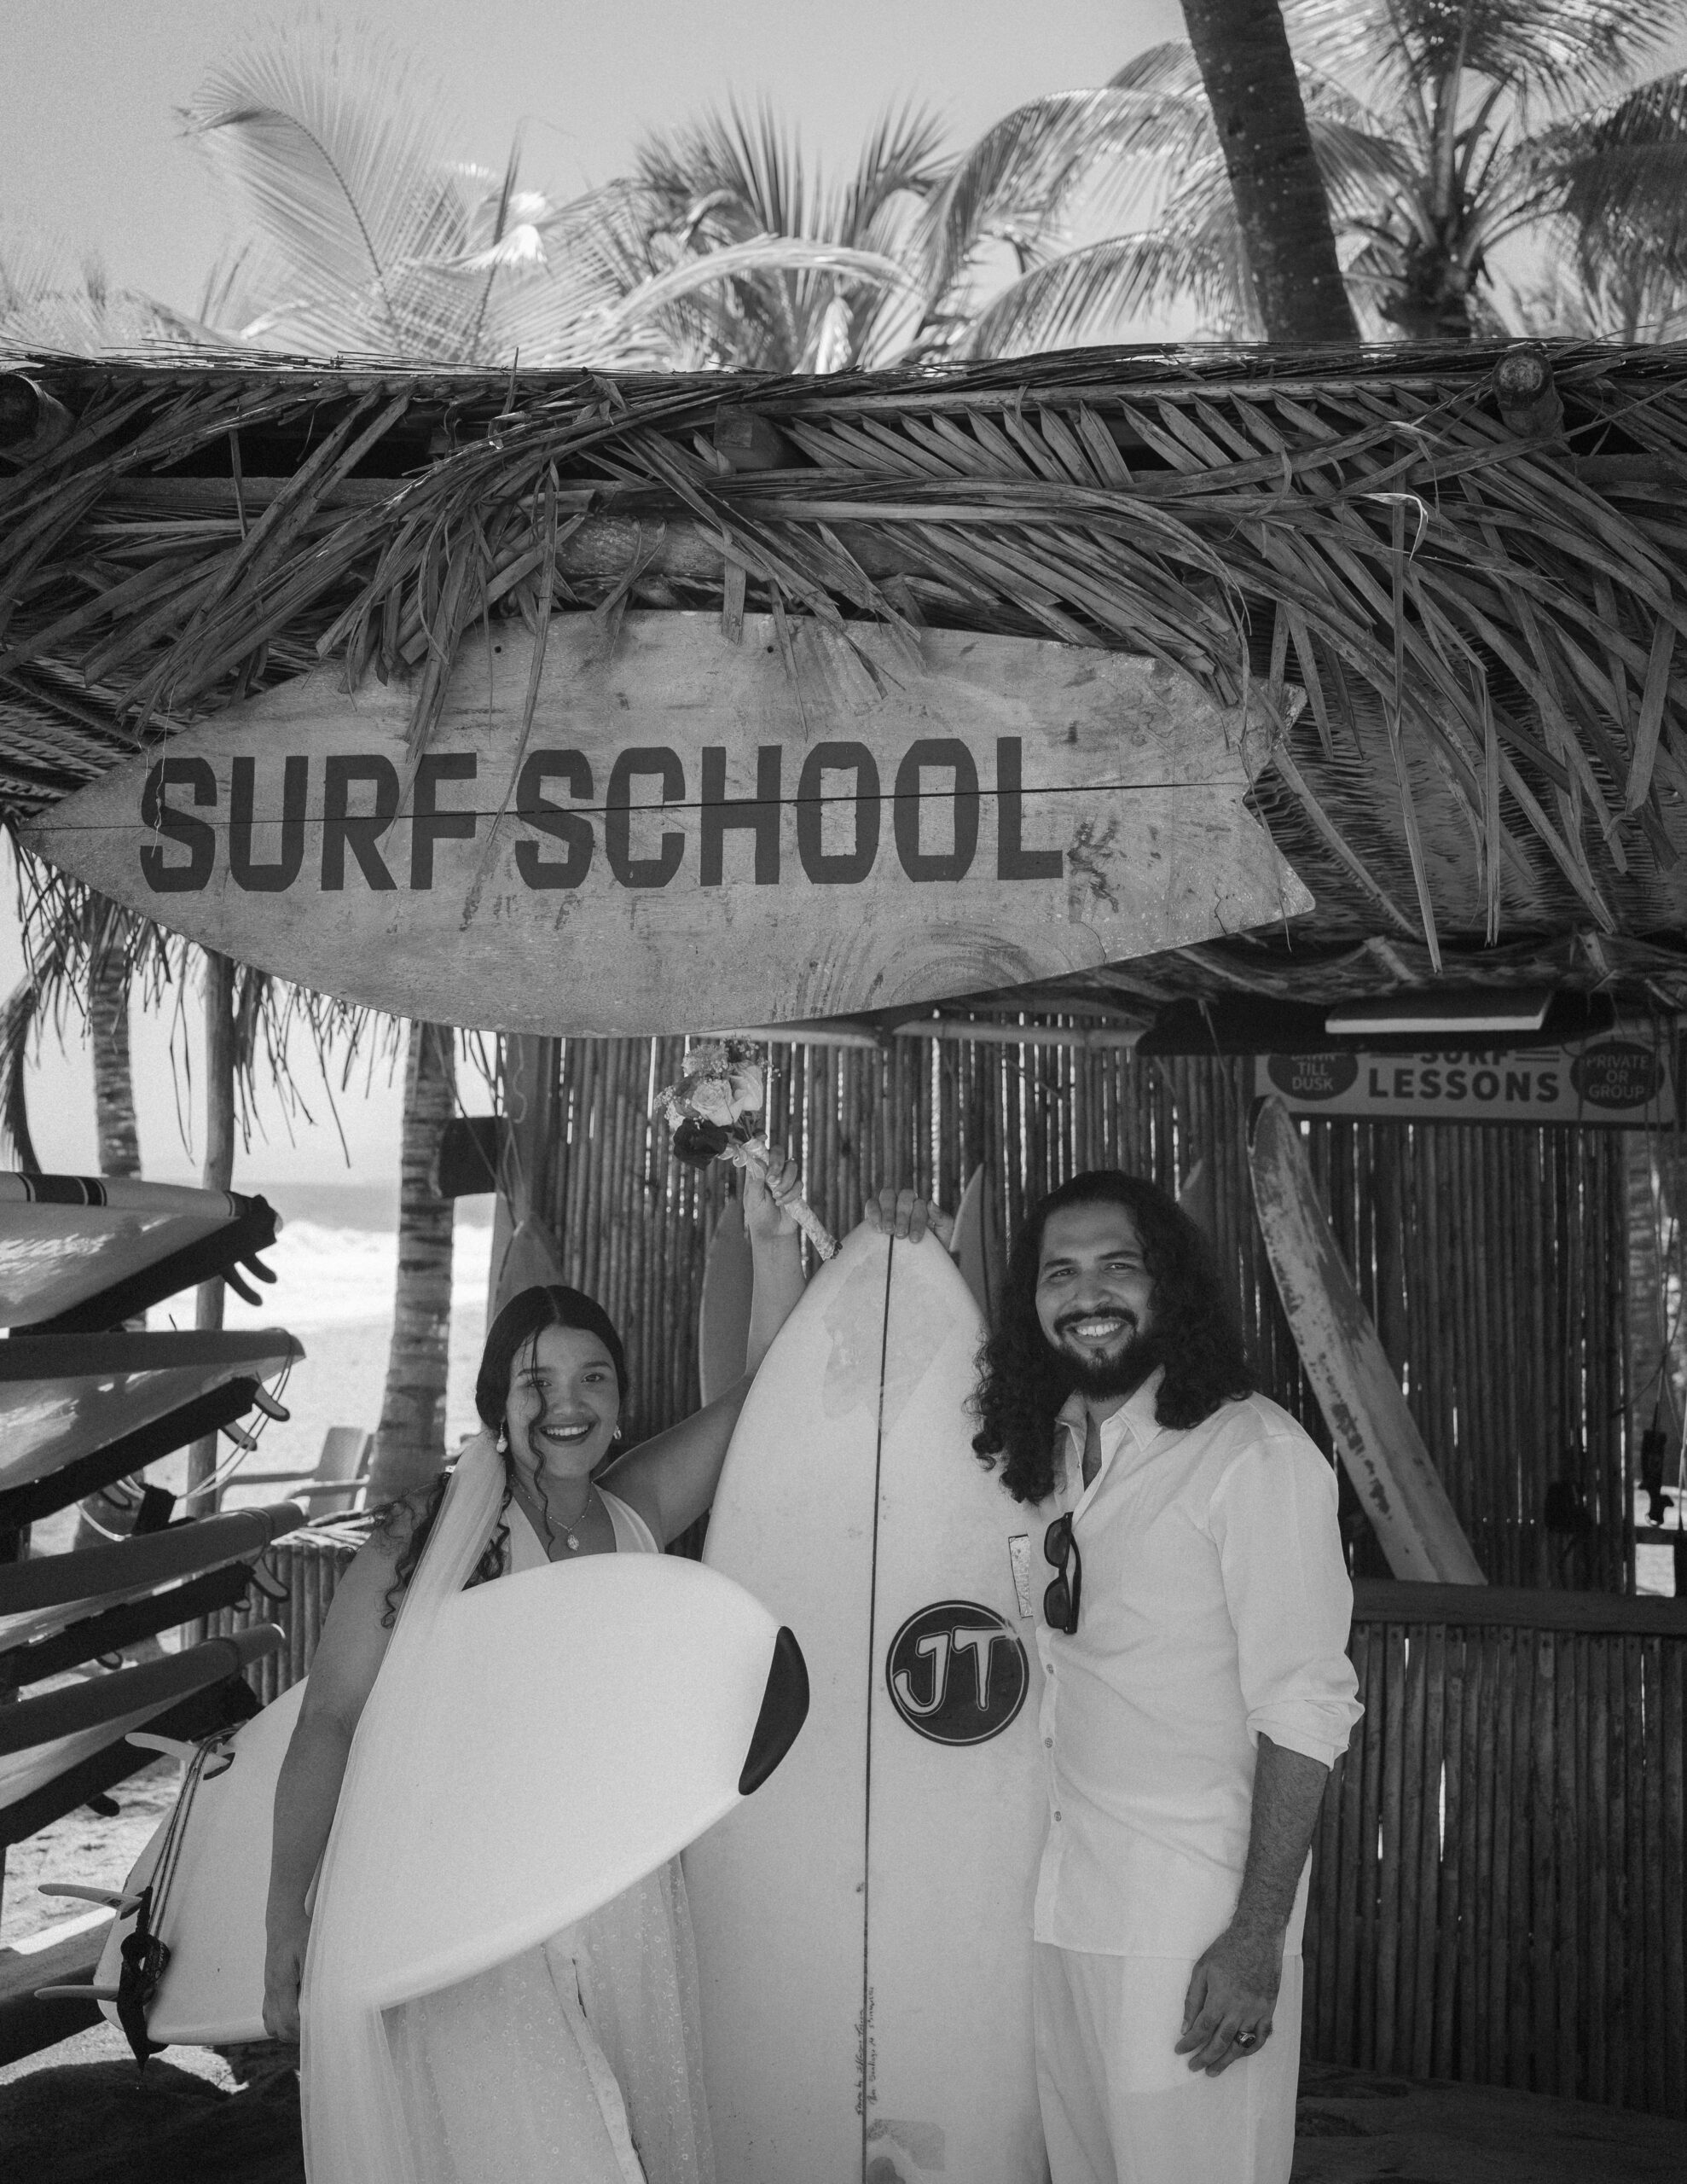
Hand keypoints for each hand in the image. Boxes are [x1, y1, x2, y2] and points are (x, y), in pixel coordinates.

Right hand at [262, 1907, 309, 2041]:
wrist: (283, 1922)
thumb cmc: (300, 1934)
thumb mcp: (311, 1951)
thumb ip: (314, 1978)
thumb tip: (319, 2001)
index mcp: (281, 1983)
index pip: (289, 2019)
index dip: (304, 2029)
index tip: (320, 2028)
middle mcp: (271, 1990)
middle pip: (278, 2028)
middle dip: (296, 2035)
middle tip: (316, 2030)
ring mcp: (268, 1990)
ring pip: (271, 2025)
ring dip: (287, 2031)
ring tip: (306, 2026)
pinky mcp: (269, 1989)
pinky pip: (269, 2016)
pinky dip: (280, 2023)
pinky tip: (296, 2017)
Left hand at [743, 1143, 802, 1244]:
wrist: (773, 1233)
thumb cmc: (758, 1216)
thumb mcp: (752, 1200)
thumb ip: (755, 1182)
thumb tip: (759, 1163)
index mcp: (757, 1170)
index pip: (759, 1150)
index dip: (760, 1139)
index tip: (762, 1137)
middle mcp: (771, 1170)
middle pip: (778, 1151)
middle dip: (777, 1162)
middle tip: (772, 1178)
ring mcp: (785, 1178)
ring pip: (792, 1166)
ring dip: (785, 1182)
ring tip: (776, 1197)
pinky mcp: (796, 1188)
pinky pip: (799, 1183)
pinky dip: (791, 1194)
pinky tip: (782, 1204)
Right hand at [861, 1186, 953, 1249]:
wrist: (911, 1266)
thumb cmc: (928, 1250)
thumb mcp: (941, 1238)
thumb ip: (943, 1220)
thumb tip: (931, 1203)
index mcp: (921, 1207)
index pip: (920, 1205)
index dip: (917, 1221)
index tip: (914, 1240)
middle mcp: (905, 1201)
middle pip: (904, 1195)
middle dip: (903, 1215)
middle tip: (900, 1235)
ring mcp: (889, 1204)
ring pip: (887, 1194)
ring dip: (888, 1212)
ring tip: (888, 1231)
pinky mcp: (873, 1211)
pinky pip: (871, 1203)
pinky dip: (874, 1213)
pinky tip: (877, 1229)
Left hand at [1174, 1921, 1283, 2075]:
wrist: (1258, 1938)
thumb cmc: (1226, 1951)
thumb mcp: (1202, 1969)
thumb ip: (1193, 2000)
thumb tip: (1185, 2027)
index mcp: (1220, 1998)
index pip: (1202, 2029)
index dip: (1189, 2043)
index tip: (1179, 2051)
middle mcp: (1239, 2009)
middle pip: (1220, 2042)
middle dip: (1205, 2058)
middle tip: (1194, 2067)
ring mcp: (1256, 2012)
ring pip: (1240, 2045)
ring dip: (1226, 2060)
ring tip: (1213, 2070)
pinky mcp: (1268, 2010)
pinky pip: (1261, 2038)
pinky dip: (1249, 2049)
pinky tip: (1239, 2054)